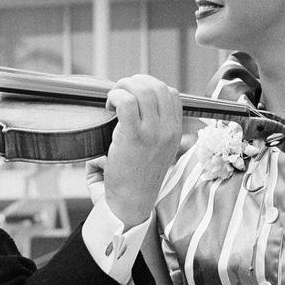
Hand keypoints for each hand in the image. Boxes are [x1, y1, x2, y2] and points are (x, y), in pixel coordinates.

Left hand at [100, 75, 182, 225]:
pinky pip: (125, 101)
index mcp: (176, 132)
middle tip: (119, 92)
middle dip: (135, 81)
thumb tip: (141, 105)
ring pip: (141, 89)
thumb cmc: (138, 178)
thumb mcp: (159, 152)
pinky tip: (108, 106)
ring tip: (113, 99)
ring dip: (123, 86)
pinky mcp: (133, 137)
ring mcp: (152, 133)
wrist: (131, 202)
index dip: (150, 87)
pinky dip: (115, 96)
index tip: (134, 95)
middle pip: (157, 86)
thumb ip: (157, 130)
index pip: (171, 93)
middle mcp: (168, 130)